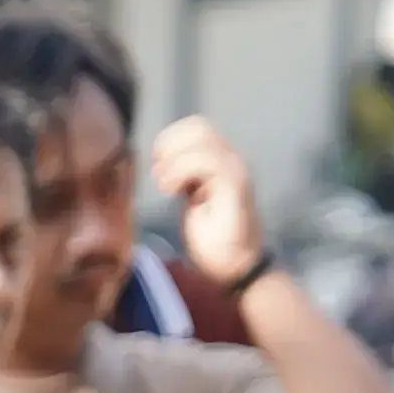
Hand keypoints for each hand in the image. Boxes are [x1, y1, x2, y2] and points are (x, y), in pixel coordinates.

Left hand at [149, 115, 269, 288]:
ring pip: (202, 140)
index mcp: (221, 161)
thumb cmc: (214, 238)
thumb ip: (183, 177)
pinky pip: (208, 162)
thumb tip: (161, 163)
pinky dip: (181, 171)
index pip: (197, 127)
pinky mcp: (236, 187)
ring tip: (165, 186)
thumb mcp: (192, 200)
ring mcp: (237, 172)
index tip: (156, 164)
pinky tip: (172, 192)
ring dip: (174, 160)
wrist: (237, 266)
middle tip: (157, 173)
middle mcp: (232, 161)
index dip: (171, 138)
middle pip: (199, 126)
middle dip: (169, 145)